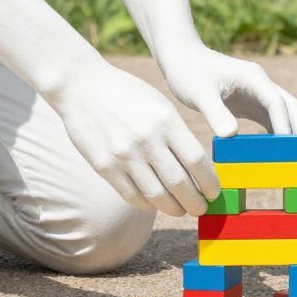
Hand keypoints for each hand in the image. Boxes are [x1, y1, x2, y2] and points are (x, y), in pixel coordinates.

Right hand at [44, 59, 216, 216]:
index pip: (196, 160)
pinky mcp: (104, 167)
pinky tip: (155, 202)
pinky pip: (132, 195)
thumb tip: (197, 167)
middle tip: (202, 208)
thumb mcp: (160, 105)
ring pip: (156, 195)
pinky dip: (148, 203)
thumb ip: (177, 134)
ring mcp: (123, 156)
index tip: (215, 191)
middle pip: (179, 183)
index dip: (209, 182)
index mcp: (166, 121)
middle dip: (195, 202)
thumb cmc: (128, 94)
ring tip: (182, 209)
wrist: (81, 87)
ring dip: (174, 208)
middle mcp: (146, 140)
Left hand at [159, 44, 296, 139]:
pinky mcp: (249, 102)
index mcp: (253, 78)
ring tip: (294, 157)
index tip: (286, 148)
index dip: (284, 125)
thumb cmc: (189, 72)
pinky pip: (269, 118)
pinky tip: (273, 152)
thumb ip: (215, 113)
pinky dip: (275, 133)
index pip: (276, 102)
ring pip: (283, 112)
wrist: (182, 58)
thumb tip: (231, 135)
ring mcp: (257, 92)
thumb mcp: (200, 93)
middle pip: (289, 105)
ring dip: (289, 131)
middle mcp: (260, 84)